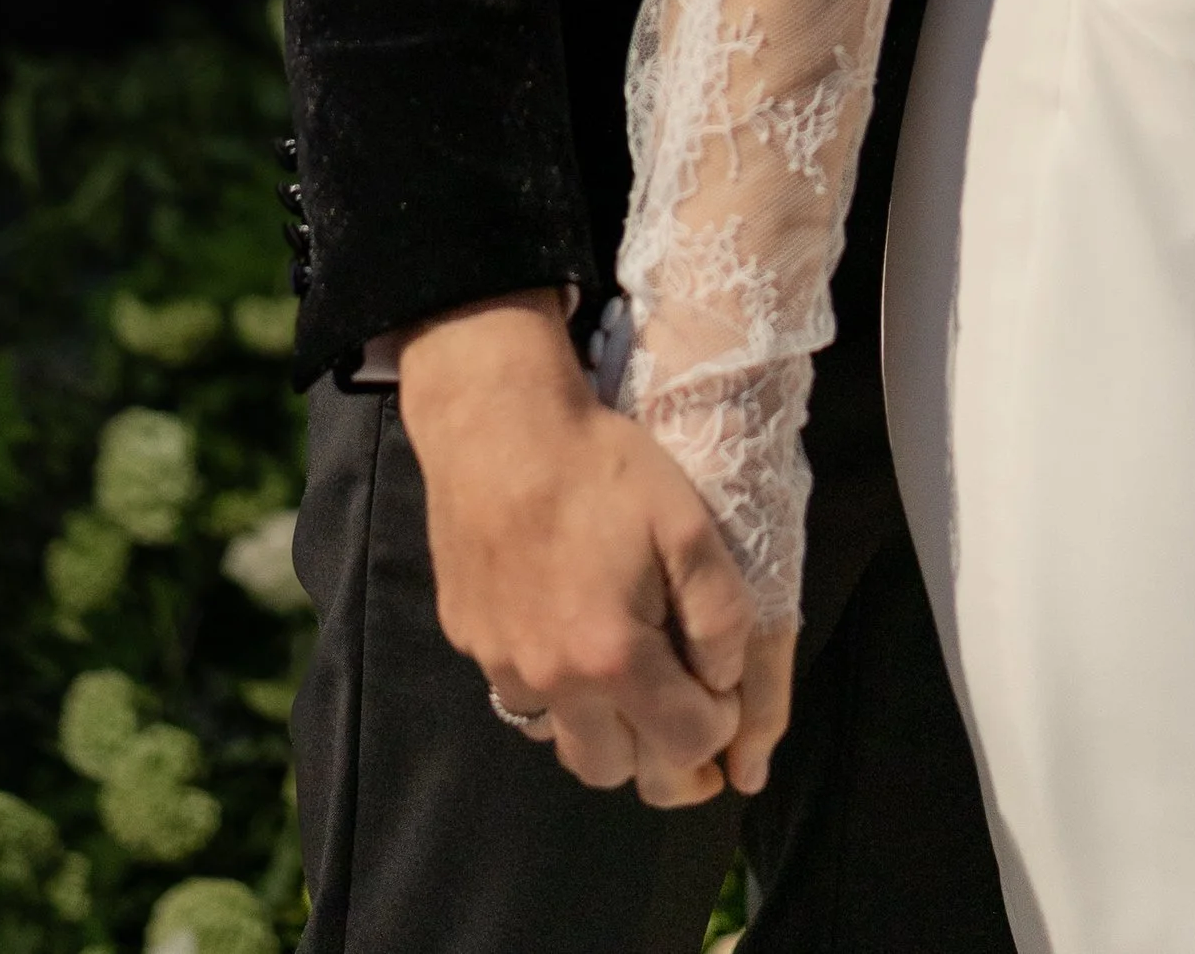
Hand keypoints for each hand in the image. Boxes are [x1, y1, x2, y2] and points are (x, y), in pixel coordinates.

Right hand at [397, 292, 765, 803]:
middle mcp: (551, 682)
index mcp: (612, 659)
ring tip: (626, 672)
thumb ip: (719, 616)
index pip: (683, 745)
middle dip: (658, 750)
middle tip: (680, 701)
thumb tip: (724, 682)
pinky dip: (555, 691)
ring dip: (603, 728)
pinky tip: (571, 634)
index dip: (719, 724)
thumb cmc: (603, 467)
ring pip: (561, 743)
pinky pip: (520, 697)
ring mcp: (500, 666)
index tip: (722, 686)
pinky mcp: (470, 641)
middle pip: (615, 772)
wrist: (499, 424)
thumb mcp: (689, 526)